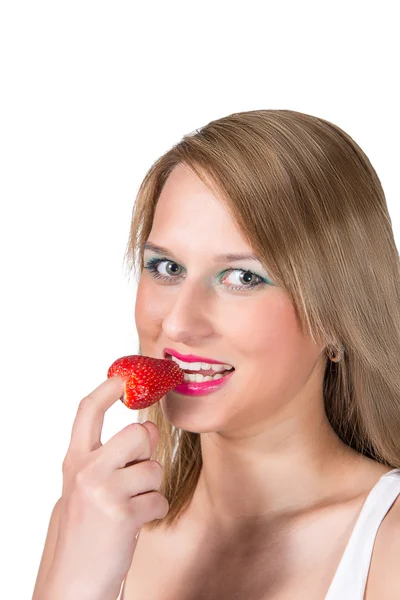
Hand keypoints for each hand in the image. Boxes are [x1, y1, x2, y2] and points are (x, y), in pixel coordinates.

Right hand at [46, 376, 167, 599]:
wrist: (72, 582)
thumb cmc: (84, 532)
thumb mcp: (83, 488)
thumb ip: (105, 458)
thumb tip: (146, 429)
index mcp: (74, 461)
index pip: (88, 411)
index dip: (109, 389)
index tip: (124, 377)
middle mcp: (86, 471)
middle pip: (138, 432)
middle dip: (148, 449)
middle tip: (136, 469)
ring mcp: (104, 492)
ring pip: (153, 468)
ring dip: (149, 487)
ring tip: (129, 506)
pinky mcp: (123, 514)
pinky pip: (158, 497)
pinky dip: (152, 510)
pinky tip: (134, 523)